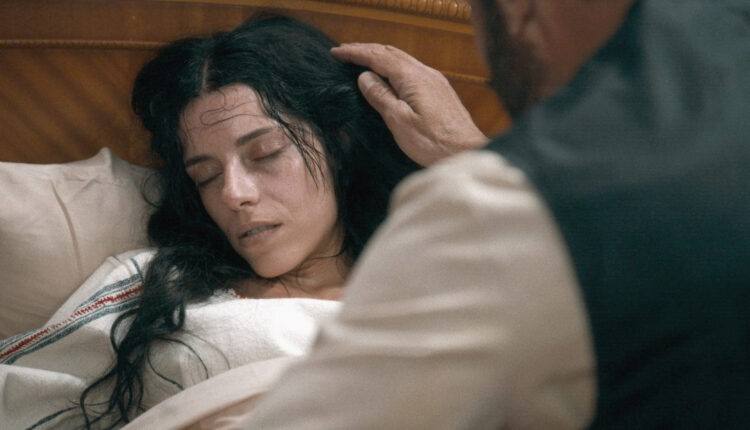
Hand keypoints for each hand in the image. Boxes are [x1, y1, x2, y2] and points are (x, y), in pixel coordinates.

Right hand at [331, 43, 487, 166]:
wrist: (466, 152)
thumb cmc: (433, 142)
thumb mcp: (399, 121)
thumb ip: (380, 96)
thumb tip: (364, 77)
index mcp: (412, 77)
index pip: (378, 57)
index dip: (355, 53)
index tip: (336, 52)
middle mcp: (425, 72)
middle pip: (391, 53)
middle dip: (366, 50)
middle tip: (344, 52)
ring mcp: (435, 80)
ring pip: (402, 59)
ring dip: (380, 56)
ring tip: (362, 59)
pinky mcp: (440, 90)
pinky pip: (412, 69)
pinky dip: (394, 66)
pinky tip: (389, 75)